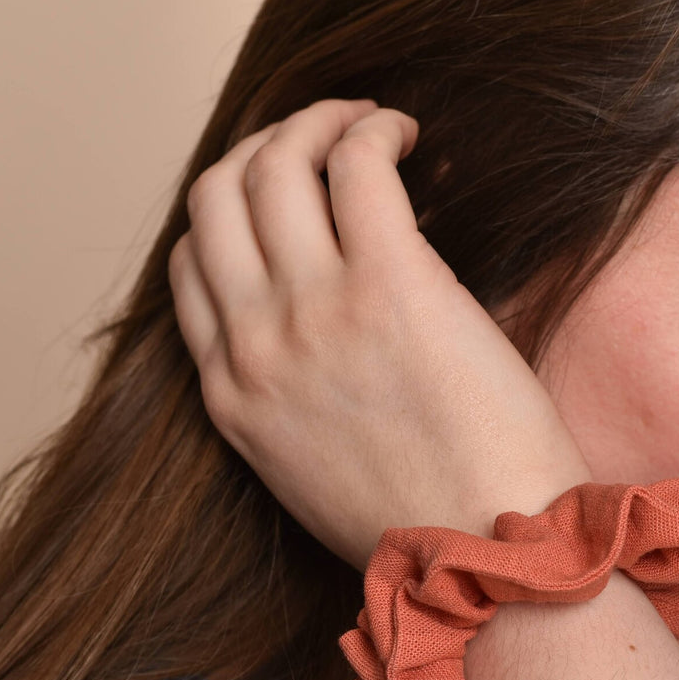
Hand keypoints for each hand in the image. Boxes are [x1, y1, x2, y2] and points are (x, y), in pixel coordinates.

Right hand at [169, 99, 590, 569]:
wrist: (487, 557)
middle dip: (263, 147)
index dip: (234, 215)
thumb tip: (328, 335)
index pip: (191, 268)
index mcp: (232, 395)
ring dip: (317, 122)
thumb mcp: (314, 474)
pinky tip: (406, 135)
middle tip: (325, 139)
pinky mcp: (390, 288)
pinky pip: (355, 167)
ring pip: (272, 165)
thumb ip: (292, 400)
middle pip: (216, 198)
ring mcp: (314, 313)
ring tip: (371, 124)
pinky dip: (372, 129)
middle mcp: (255, 345)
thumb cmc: (429, 521)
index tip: (289, 201)